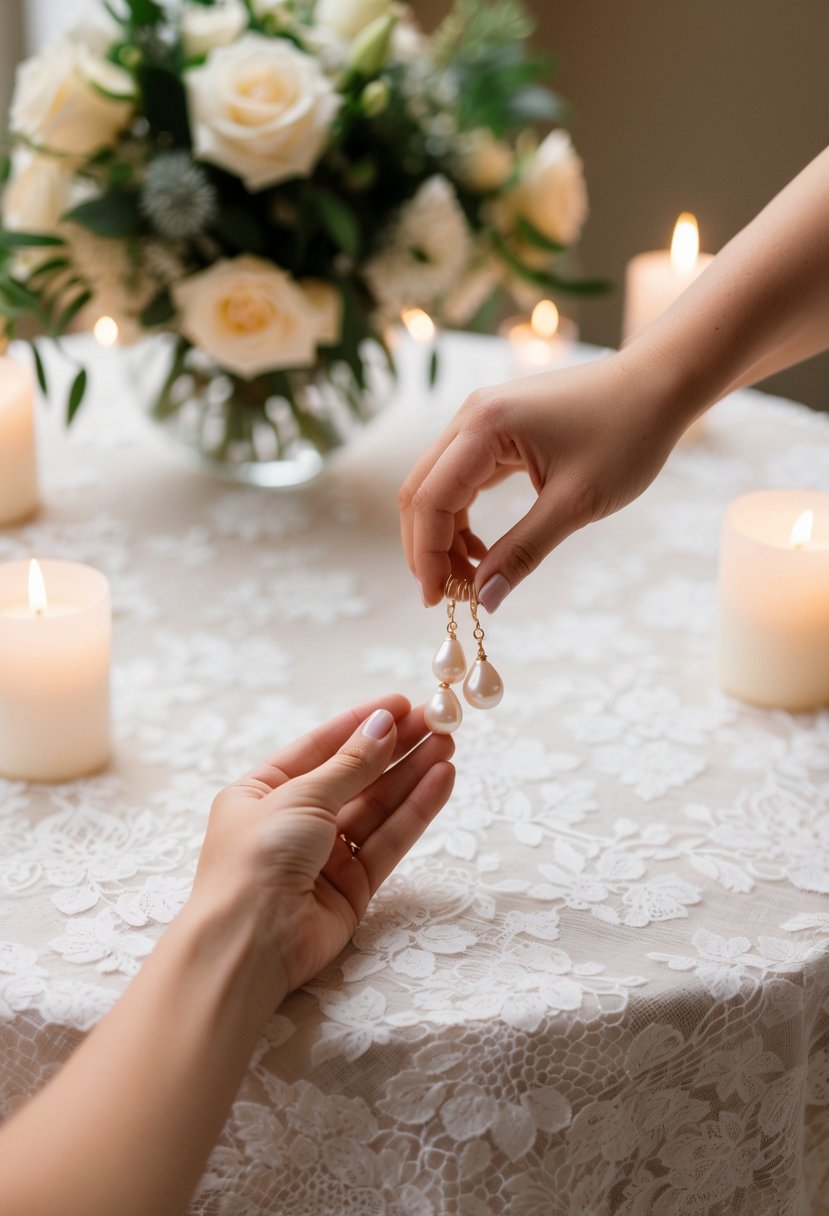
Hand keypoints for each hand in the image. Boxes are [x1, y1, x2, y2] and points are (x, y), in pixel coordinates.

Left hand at [192, 695, 454, 996]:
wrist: (249, 944)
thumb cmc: (257, 859)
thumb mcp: (301, 796)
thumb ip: (350, 764)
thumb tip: (383, 725)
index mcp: (262, 792)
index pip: (320, 747)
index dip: (361, 724)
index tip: (402, 704)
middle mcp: (293, 821)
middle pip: (355, 776)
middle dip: (396, 748)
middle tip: (438, 720)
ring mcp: (324, 856)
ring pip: (377, 807)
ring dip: (412, 775)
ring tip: (448, 743)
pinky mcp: (353, 887)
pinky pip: (389, 840)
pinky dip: (416, 810)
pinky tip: (441, 779)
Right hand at [399, 351, 688, 608]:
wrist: (660, 384)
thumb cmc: (627, 434)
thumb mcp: (576, 503)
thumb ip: (524, 552)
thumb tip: (485, 599)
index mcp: (484, 426)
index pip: (430, 499)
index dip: (426, 554)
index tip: (438, 600)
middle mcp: (472, 415)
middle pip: (422, 491)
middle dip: (427, 547)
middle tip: (446, 595)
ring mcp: (482, 418)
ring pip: (439, 485)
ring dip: (444, 534)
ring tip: (470, 578)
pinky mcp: (497, 426)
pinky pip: (463, 477)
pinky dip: (464, 515)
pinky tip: (483, 549)